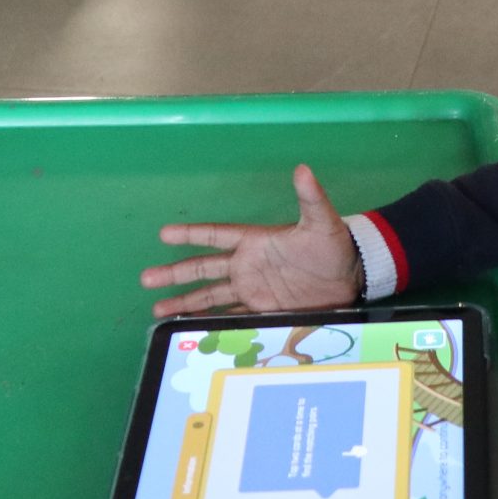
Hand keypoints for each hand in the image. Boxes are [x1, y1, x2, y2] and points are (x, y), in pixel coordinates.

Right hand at [139, 165, 359, 318]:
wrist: (351, 279)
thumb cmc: (334, 247)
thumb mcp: (322, 222)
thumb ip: (310, 199)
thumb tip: (303, 169)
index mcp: (255, 242)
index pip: (216, 236)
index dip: (191, 235)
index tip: (164, 235)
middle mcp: (247, 266)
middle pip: (203, 269)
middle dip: (175, 274)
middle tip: (146, 279)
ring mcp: (252, 290)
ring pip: (210, 297)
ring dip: (185, 303)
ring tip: (157, 311)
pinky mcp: (262, 311)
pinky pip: (230, 318)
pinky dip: (210, 323)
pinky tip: (191, 329)